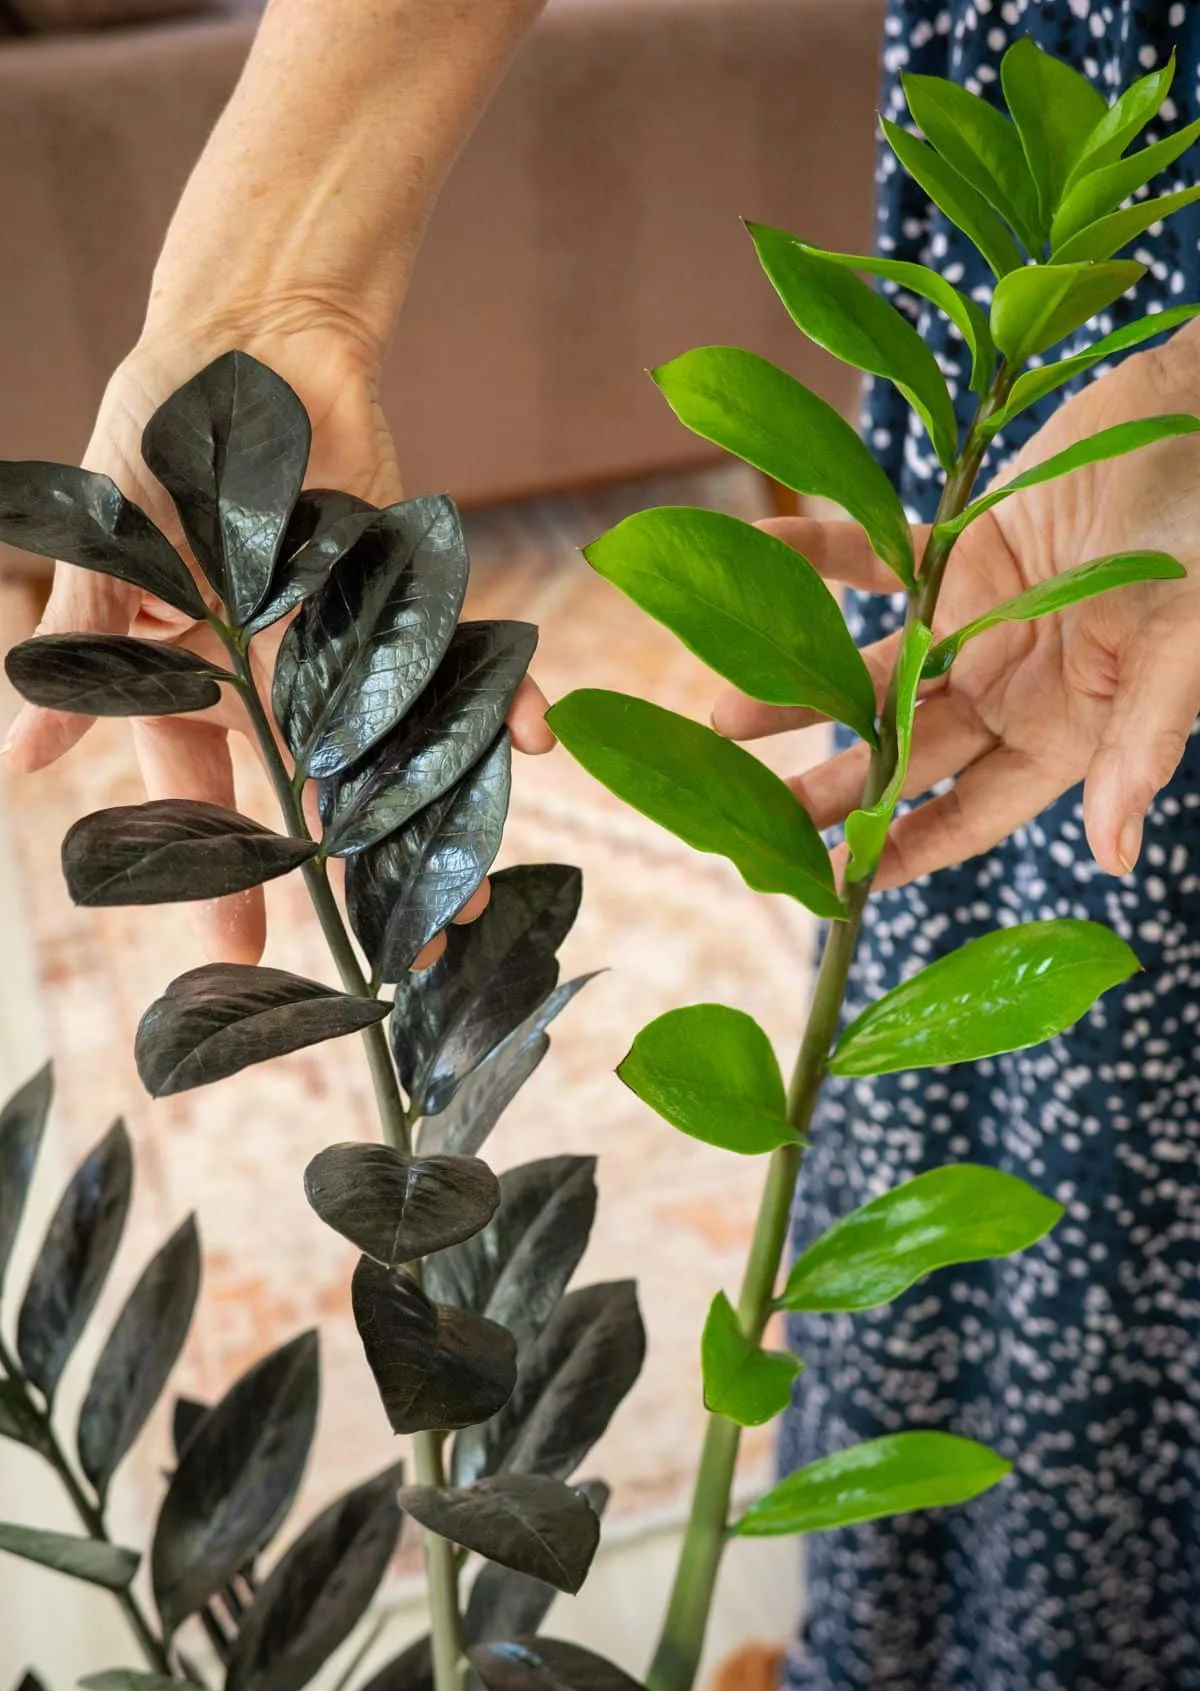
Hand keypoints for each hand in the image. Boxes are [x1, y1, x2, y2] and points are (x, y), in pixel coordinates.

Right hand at [2, 321, 552, 961]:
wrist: (248, 333)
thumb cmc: (158, 435)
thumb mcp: (107, 552)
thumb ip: (85, 650)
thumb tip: (20, 760)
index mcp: (200, 678)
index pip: (205, 795)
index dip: (223, 872)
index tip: (242, 949)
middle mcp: (281, 676)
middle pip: (321, 795)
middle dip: (358, 875)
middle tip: (401, 956)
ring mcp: (352, 642)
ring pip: (398, 747)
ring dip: (439, 817)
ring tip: (474, 895)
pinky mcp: (412, 597)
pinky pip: (462, 654)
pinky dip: (500, 689)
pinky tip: (533, 735)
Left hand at [714, 324, 1199, 889]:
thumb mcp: (1184, 638)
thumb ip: (1142, 739)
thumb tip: (1115, 854)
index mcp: (1066, 726)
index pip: (976, 810)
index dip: (912, 848)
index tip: (842, 886)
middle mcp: (1012, 684)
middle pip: (907, 752)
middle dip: (835, 786)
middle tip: (756, 818)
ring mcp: (978, 617)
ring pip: (876, 669)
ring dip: (802, 687)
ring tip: (724, 717)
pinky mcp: (957, 548)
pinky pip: (876, 558)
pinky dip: (819, 555)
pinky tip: (760, 549)